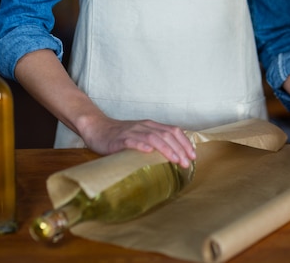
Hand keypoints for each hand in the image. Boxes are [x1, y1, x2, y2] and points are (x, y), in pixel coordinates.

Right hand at [79, 114, 196, 167]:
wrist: (97, 128)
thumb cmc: (120, 136)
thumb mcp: (140, 136)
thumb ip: (154, 142)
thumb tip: (173, 157)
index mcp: (151, 125)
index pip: (173, 130)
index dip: (185, 142)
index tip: (193, 155)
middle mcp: (144, 126)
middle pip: (166, 134)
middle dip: (179, 148)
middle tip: (187, 163)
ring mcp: (132, 132)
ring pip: (153, 137)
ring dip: (166, 149)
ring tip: (175, 160)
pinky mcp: (120, 139)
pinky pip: (132, 141)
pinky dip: (142, 145)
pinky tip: (149, 152)